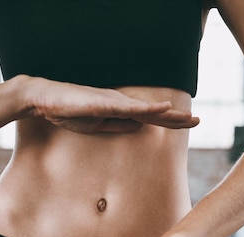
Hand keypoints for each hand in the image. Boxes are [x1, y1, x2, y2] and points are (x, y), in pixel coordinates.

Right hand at [25, 77, 199, 133]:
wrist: (45, 100)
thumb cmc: (69, 111)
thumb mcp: (98, 125)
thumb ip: (118, 126)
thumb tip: (139, 128)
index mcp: (119, 111)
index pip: (149, 117)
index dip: (169, 121)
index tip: (188, 125)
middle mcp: (120, 103)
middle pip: (153, 112)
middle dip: (176, 118)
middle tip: (198, 122)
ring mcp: (112, 101)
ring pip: (146, 109)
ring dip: (168, 114)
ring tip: (188, 118)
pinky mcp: (103, 102)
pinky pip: (128, 107)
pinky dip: (146, 108)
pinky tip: (161, 108)